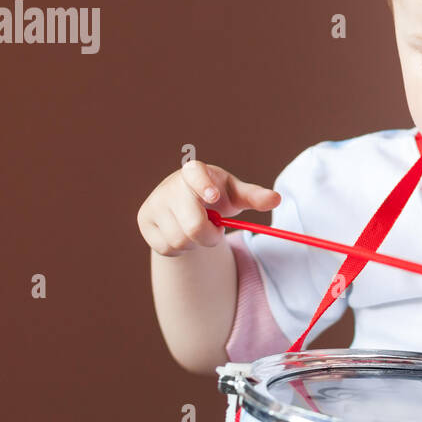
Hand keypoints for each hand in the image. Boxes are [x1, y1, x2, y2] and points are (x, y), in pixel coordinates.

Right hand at [137, 159, 280, 256]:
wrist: (185, 206)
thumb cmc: (216, 196)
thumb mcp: (235, 194)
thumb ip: (254, 196)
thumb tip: (276, 200)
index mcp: (194, 172)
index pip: (195, 174)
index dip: (204, 186)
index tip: (213, 197)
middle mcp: (169, 185)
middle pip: (193, 225)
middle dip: (210, 236)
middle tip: (215, 228)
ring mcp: (153, 204)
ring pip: (181, 241)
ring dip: (196, 243)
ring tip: (198, 228)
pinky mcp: (144, 223)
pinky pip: (167, 248)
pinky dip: (182, 249)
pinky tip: (183, 234)